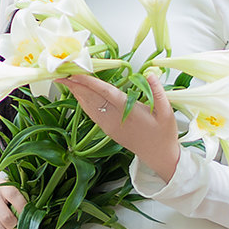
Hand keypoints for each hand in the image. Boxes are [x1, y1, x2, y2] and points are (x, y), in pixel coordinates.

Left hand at [63, 71, 180, 179]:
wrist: (158, 157)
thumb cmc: (164, 134)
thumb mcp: (167, 113)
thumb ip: (158, 92)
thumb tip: (150, 74)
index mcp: (128, 111)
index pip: (105, 92)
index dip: (89, 81)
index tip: (76, 73)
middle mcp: (114, 119)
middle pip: (91, 98)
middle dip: (76, 84)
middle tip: (62, 72)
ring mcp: (109, 126)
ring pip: (89, 106)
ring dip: (77, 93)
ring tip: (66, 80)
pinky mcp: (108, 130)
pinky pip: (92, 114)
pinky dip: (83, 102)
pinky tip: (79, 95)